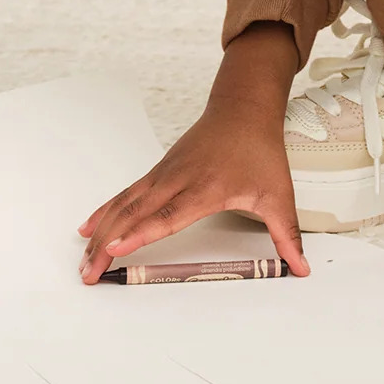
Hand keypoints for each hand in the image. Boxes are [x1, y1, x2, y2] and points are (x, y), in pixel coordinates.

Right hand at [78, 22, 308, 282]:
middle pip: (135, 215)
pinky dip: (105, 212)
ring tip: (82, 260)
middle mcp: (177, 180)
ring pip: (124, 205)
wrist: (243, 109)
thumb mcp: (279, 194)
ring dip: (101, 233)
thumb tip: (301, 268)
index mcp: (205, 188)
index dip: (140, 234)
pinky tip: (89, 228)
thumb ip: (287, 235)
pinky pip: (125, 194)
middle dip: (108, 245)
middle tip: (88, 273)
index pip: (167, 216)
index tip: (115, 249)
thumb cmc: (259, 150)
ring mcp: (163, 174)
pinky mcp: (157, 172)